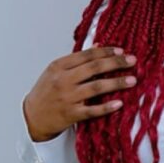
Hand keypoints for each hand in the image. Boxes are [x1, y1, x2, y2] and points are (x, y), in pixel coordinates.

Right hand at [22, 45, 136, 140]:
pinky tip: (119, 103)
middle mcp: (63, 80)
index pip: (87, 55)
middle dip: (116, 63)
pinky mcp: (71, 114)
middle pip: (94, 68)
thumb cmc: (45, 93)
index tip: (121, 51)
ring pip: (96, 87)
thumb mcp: (56, 71)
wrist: (31, 117)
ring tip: (132, 80)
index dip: (106, 52)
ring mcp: (68, 98)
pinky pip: (92, 110)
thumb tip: (98, 45)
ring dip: (116, 83)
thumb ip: (77, 59)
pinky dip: (106, 107)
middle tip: (132, 61)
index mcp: (59, 66)